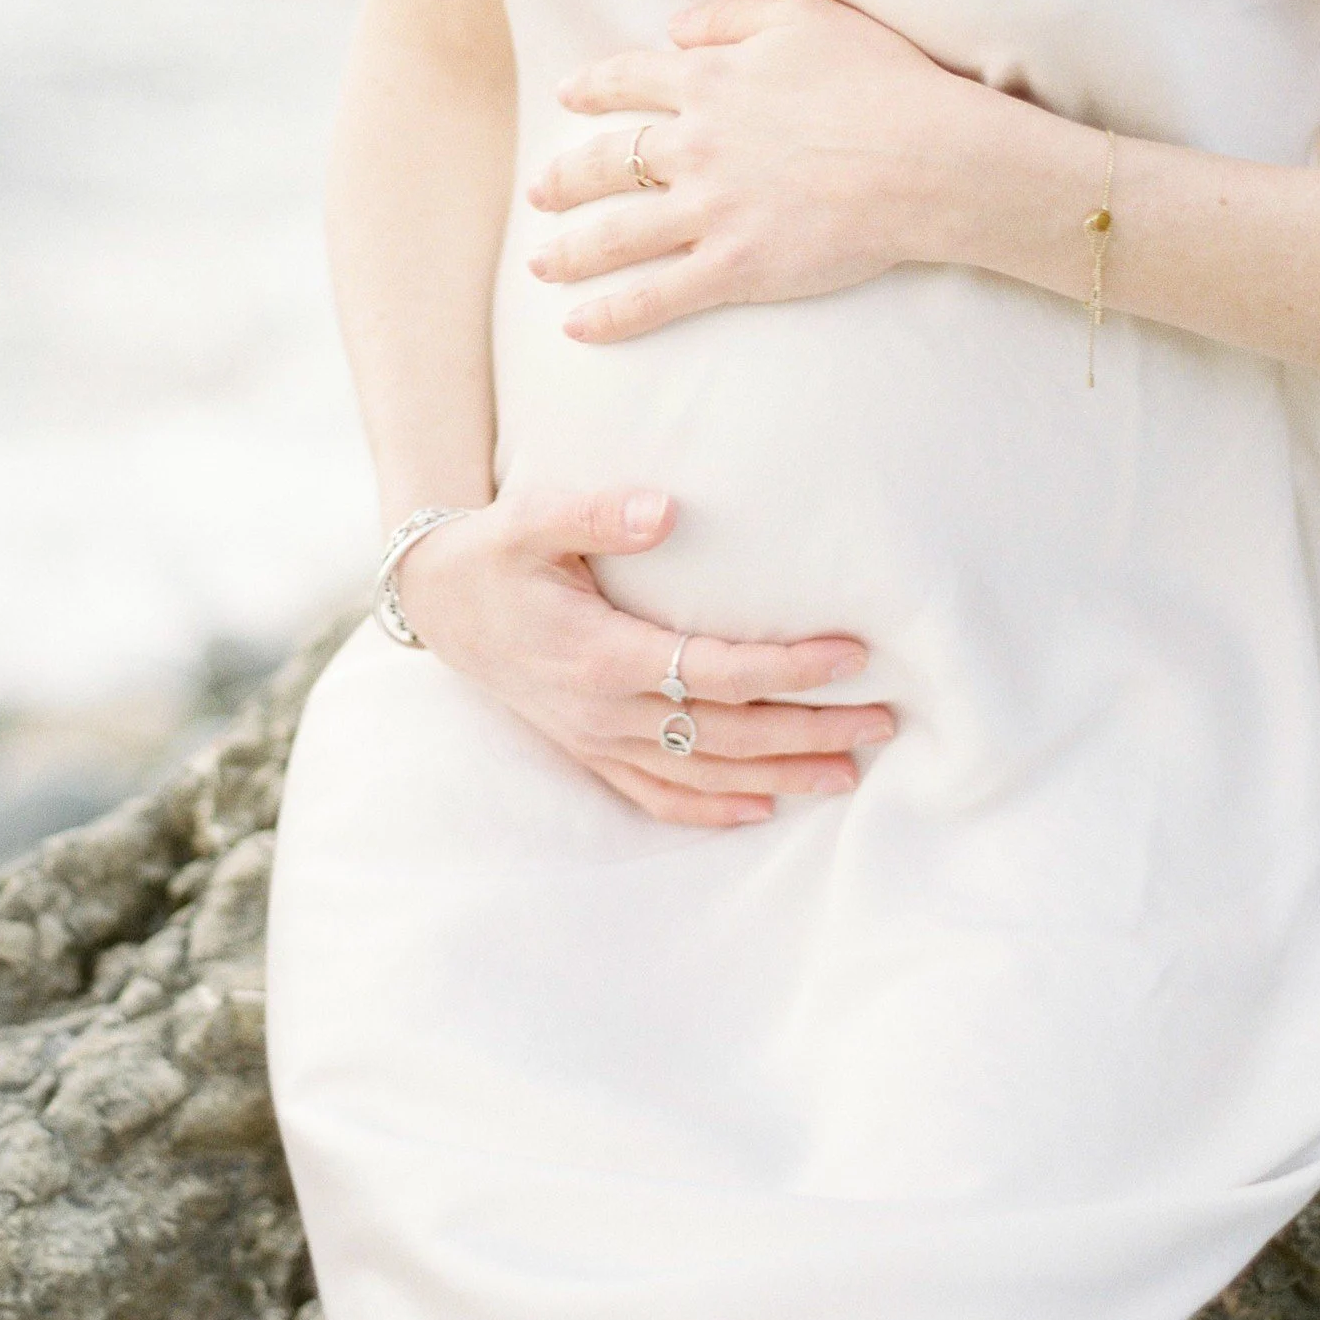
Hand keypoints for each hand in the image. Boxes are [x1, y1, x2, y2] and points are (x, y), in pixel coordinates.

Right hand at [395, 486, 889, 828]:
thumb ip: (598, 512)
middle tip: (884, 723)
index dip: (790, 668)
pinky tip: (761, 810)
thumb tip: (668, 509)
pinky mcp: (589, 750)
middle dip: (810, 731)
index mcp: (601, 655)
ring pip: (704, 772)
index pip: (717, 670)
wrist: (436, 601)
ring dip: (780, 775)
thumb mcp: (533, 517)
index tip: (853, 655)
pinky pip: (656, 796)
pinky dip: (710, 809)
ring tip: (851, 774)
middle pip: (729, 733)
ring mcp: (597, 739)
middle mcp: (605, 711)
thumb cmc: (495, 552)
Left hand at [524, 0, 965, 343]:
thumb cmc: (881, 82)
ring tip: (541, 261)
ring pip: (616, 234)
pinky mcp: (733, 267)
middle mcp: (695, 145)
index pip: (631, 81)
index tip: (569, 97)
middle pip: (608, 162)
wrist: (923, 159)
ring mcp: (709, 210)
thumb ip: (734, 17)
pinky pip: (656, 296)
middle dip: (565, 178)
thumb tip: (678, 28)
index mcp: (710, 82)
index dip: (593, 89)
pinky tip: (578, 327)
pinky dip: (611, 314)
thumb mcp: (808, 18)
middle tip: (538, 190)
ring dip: (571, 250)